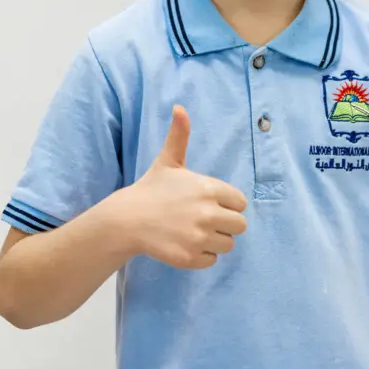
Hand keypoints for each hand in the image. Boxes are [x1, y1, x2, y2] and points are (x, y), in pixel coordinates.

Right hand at [124, 105, 247, 269]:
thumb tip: (179, 107)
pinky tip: (186, 244)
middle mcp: (208, 213)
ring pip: (228, 244)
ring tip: (194, 232)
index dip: (228, 204)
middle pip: (240, 226)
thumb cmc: (152, 189)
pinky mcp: (190, 257)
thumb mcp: (168, 160)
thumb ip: (179, 135)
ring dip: (215, 240)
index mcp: (209, 189)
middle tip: (204, 220)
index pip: (240, 203)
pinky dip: (202, 255)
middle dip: (225, 224)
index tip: (209, 204)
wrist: (127, 219)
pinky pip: (212, 260)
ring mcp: (199, 237)